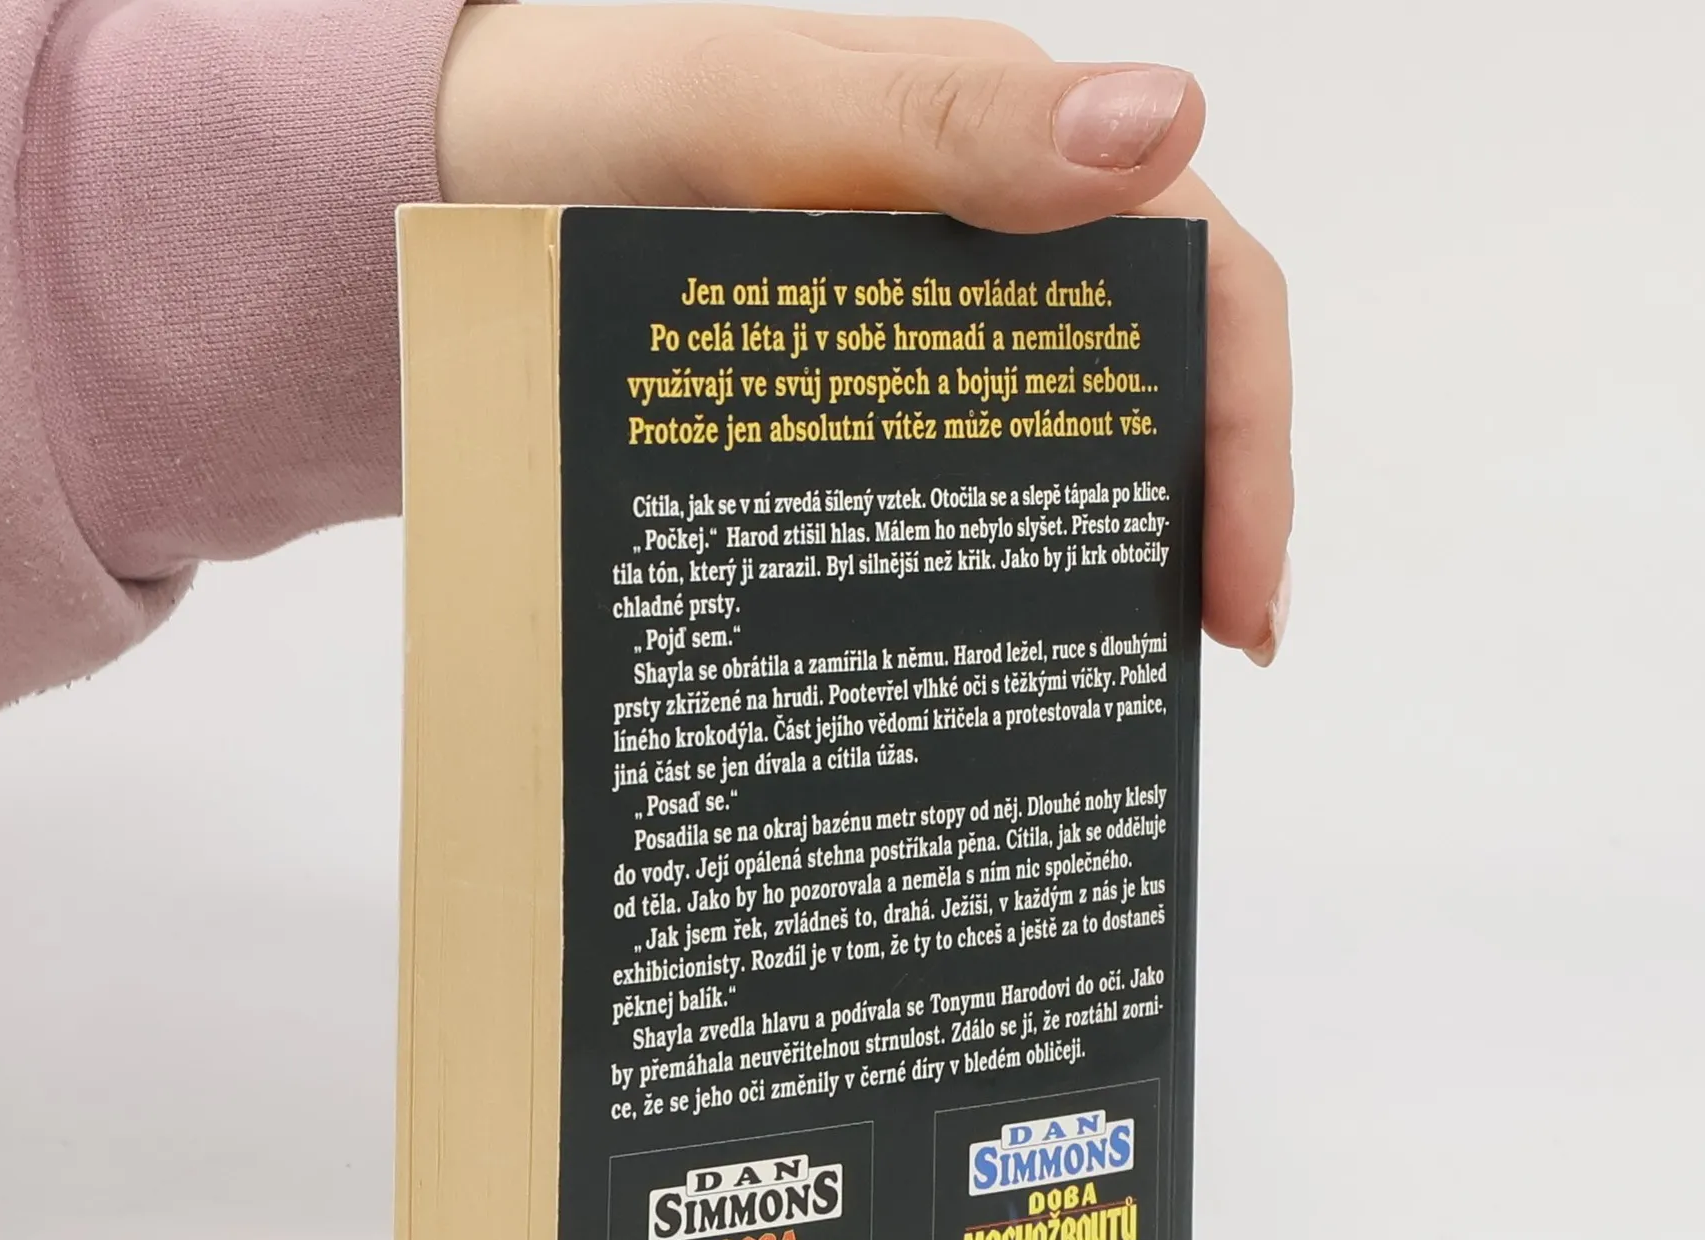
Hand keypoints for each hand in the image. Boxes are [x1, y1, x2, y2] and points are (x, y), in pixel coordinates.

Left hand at [438, 5, 1291, 662]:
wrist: (460, 158)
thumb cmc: (597, 109)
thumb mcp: (762, 112)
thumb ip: (942, 128)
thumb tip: (1163, 126)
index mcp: (1009, 145)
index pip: (1197, 281)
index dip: (1244, 439)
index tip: (1239, 598)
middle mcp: (987, 230)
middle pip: (1148, 372)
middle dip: (1198, 512)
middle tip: (1191, 658)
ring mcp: (918, 308)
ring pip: (1057, 428)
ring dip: (1104, 538)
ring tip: (1102, 665)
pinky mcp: (854, 374)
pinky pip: (953, 457)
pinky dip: (989, 538)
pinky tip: (977, 620)